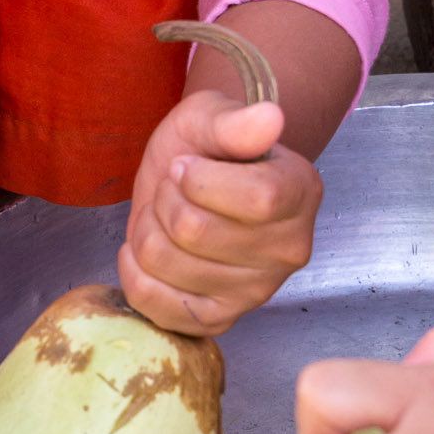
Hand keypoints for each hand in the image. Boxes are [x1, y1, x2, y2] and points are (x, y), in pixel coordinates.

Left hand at [119, 90, 320, 334]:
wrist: (192, 179)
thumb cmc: (206, 146)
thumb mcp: (211, 116)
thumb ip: (234, 121)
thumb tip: (270, 117)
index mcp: (300, 191)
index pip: (256, 199)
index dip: (201, 179)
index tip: (185, 165)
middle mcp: (290, 249)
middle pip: (195, 231)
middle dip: (165, 198)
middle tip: (173, 187)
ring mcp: (257, 291)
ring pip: (165, 262)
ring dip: (146, 228)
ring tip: (165, 214)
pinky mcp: (220, 318)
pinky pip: (155, 305)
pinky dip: (134, 270)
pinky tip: (147, 246)